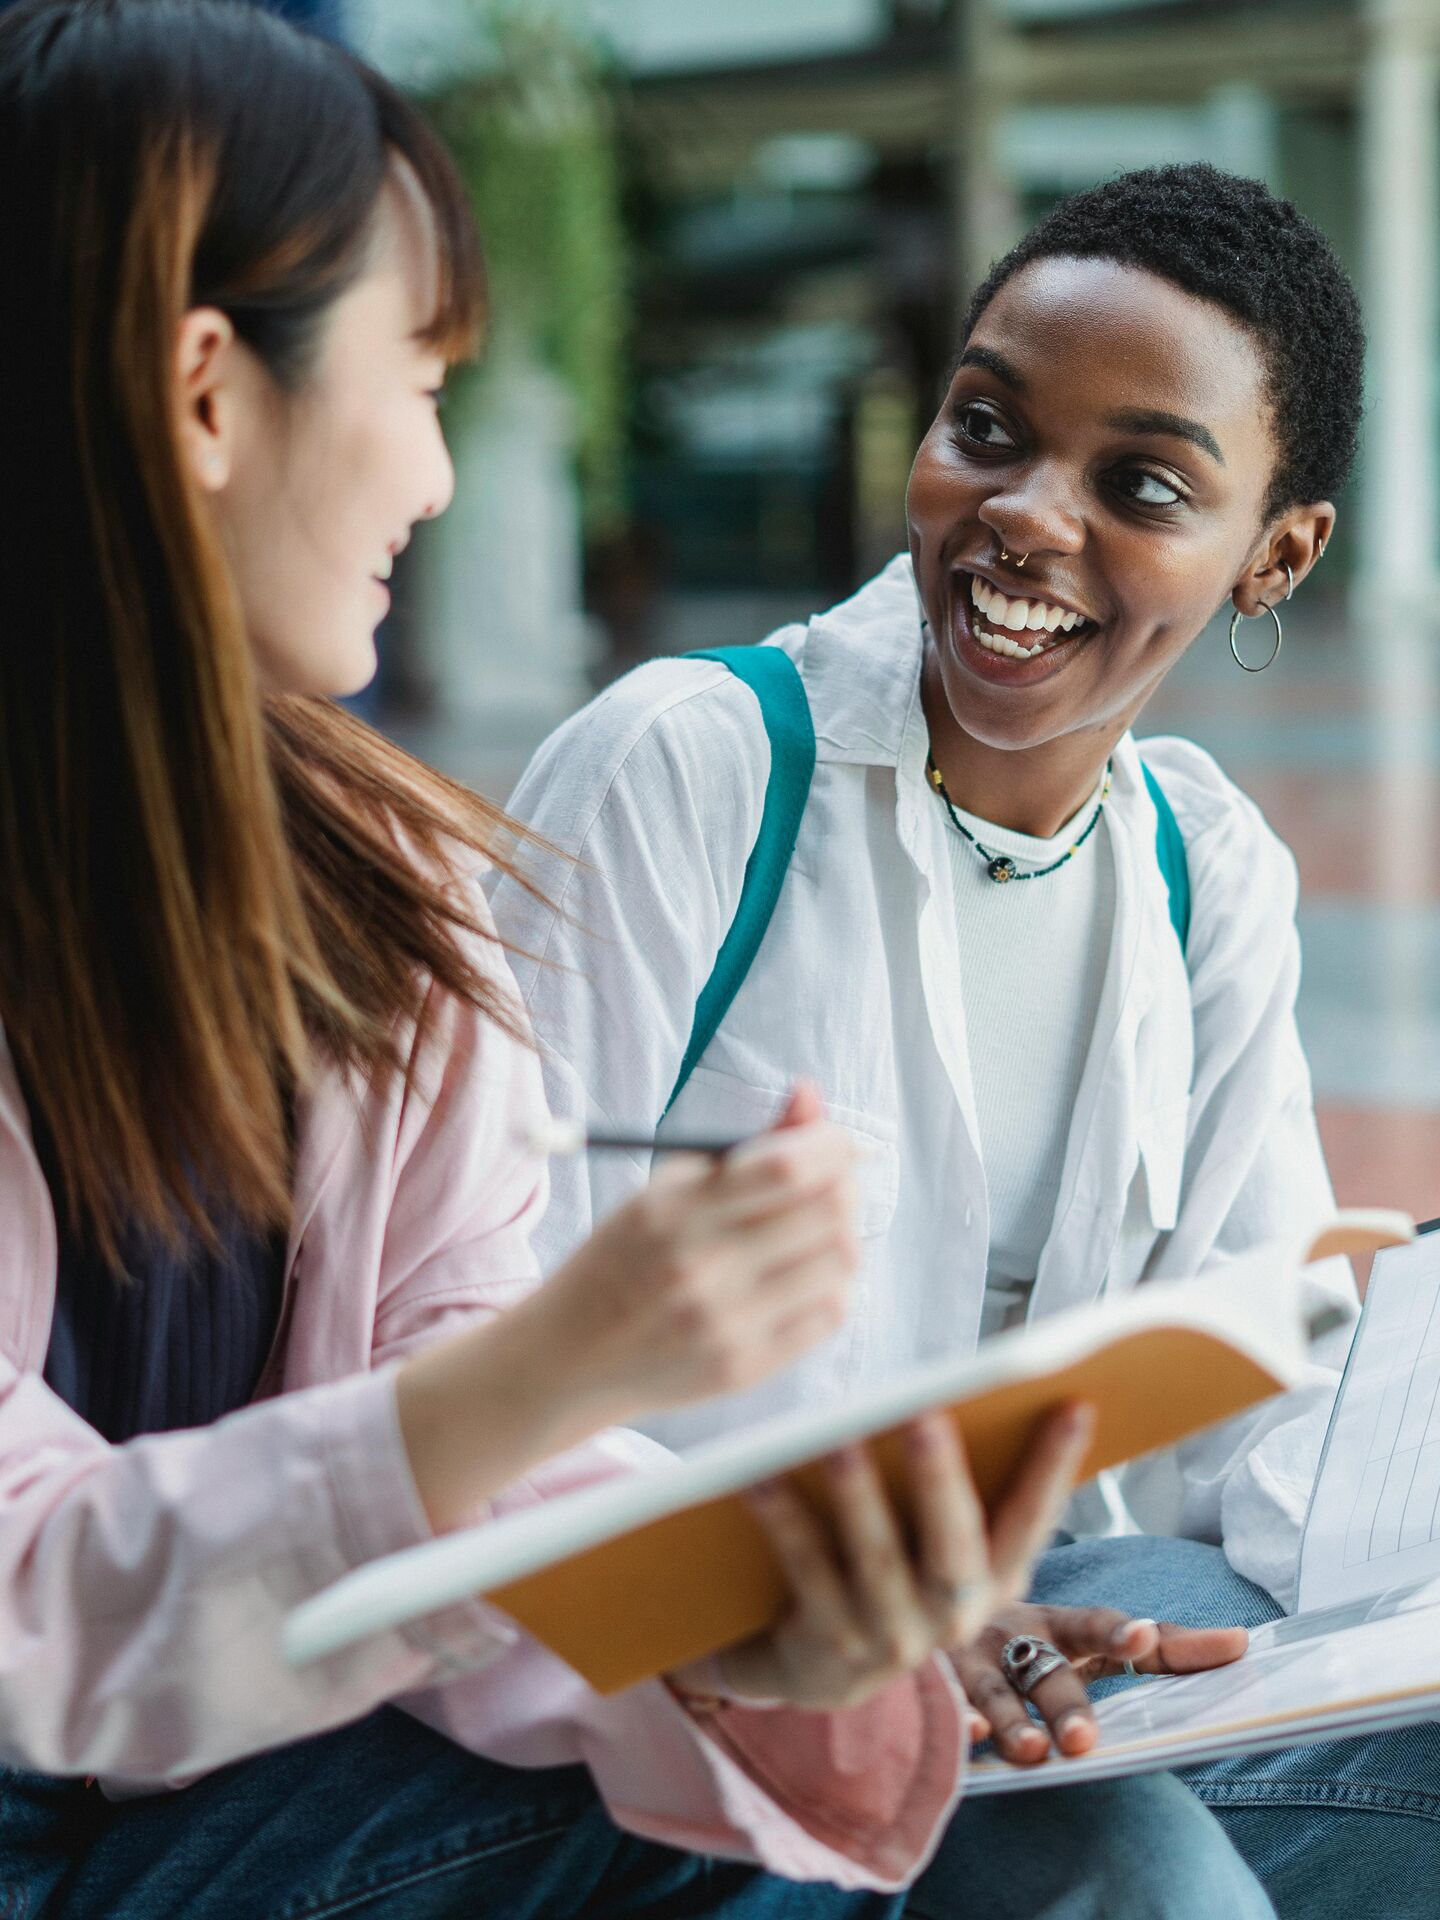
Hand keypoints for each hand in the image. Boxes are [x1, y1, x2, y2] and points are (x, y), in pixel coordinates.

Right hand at [532, 1081, 858, 1427]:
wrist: (570, 1355)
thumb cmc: (626, 1257)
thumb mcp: (665, 1189)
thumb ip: (747, 1146)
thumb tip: (809, 1093)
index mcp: (673, 1210)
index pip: (787, 1167)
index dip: (829, 1144)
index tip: (835, 1140)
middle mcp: (699, 1268)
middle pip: (826, 1212)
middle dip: (842, 1184)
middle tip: (831, 1182)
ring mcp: (724, 1323)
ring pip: (840, 1262)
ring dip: (840, 1235)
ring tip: (812, 1231)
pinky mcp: (743, 1367)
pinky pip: (829, 1314)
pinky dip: (830, 1284)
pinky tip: (802, 1275)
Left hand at [672, 1403, 1094, 1713]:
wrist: (809, 1667)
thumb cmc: (882, 1568)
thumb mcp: (934, 1541)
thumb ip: (956, 1484)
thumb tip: (968, 1392)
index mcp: (993, 1583)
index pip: (1033, 1521)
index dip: (1056, 1467)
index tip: (1073, 1403)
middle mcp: (952, 1621)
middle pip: (953, 1549)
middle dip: (942, 1480)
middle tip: (927, 1415)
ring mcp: (889, 1640)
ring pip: (875, 1563)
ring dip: (859, 1499)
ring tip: (839, 1441)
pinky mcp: (826, 1649)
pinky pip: (805, 1573)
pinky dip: (784, 1521)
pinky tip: (760, 1476)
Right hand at [955, 1602, 1249, 1764]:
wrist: (935, 1607)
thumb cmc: (1033, 1639)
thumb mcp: (1089, 1638)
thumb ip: (1164, 1646)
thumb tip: (1241, 1643)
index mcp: (1055, 1622)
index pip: (1092, 1624)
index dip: (1116, 1632)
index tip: (1141, 1636)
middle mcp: (1010, 1633)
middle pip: (1043, 1668)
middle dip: (1063, 1703)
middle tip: (1084, 1739)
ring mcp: (967, 1659)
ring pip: (991, 1691)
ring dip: (1009, 1719)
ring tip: (1031, 1753)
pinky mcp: (931, 1683)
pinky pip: (940, 1705)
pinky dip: (951, 1719)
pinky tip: (963, 1736)